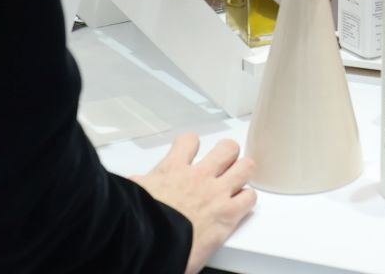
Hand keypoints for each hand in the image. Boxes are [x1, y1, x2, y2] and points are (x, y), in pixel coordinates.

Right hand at [131, 134, 256, 273]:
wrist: (150, 242)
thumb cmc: (139, 221)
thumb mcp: (134, 193)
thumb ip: (141, 184)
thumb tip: (136, 185)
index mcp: (173, 169)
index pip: (189, 141)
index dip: (192, 144)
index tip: (191, 150)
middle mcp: (199, 176)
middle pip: (227, 148)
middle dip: (228, 154)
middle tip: (223, 164)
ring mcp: (216, 193)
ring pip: (245, 167)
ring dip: (243, 173)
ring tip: (237, 180)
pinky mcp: (228, 214)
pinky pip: (250, 198)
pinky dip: (247, 200)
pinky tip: (240, 205)